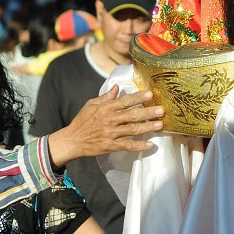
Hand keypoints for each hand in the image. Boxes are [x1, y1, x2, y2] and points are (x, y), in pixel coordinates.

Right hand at [48, 86, 162, 166]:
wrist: (72, 141)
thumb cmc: (81, 121)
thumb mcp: (91, 105)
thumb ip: (105, 97)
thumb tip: (117, 87)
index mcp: (105, 108)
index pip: (124, 101)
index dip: (138, 97)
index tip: (150, 94)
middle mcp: (109, 120)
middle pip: (132, 115)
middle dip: (148, 112)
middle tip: (161, 110)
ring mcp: (110, 133)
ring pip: (132, 130)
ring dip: (147, 127)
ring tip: (160, 125)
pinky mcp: (110, 146)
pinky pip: (127, 146)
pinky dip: (139, 146)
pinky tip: (150, 145)